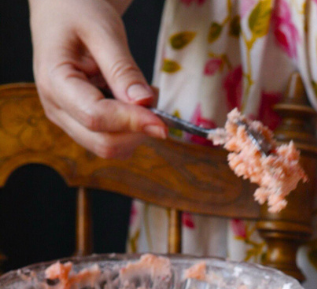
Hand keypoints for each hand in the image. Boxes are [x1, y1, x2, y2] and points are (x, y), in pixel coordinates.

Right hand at [29, 0, 165, 158]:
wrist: (62, 10)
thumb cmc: (78, 12)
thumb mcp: (103, 31)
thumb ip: (123, 69)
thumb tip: (144, 103)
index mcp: (54, 81)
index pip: (95, 117)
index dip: (132, 122)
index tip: (162, 123)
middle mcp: (55, 108)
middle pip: (103, 142)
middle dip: (136, 130)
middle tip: (154, 97)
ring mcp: (66, 119)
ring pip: (108, 147)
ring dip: (135, 131)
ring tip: (141, 94)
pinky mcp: (78, 124)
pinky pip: (109, 140)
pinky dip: (129, 130)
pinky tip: (131, 103)